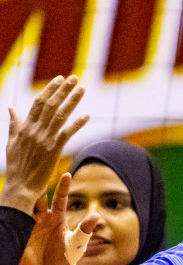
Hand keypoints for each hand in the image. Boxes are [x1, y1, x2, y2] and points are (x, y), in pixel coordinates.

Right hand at [3, 76, 88, 212]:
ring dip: (72, 101)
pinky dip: (77, 124)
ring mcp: (44, 139)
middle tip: (75, 78)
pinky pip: (67, 134)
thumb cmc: (17, 167)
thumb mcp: (12, 142)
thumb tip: (11, 108)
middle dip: (63, 90)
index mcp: (25, 127)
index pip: (38, 103)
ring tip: (82, 89)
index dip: (50, 90)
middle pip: (50, 105)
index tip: (60, 79)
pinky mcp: (53, 150)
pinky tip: (87, 115)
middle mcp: (34, 130)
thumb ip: (14, 124)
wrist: (20, 187)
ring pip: (60, 115)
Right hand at [19, 173, 94, 264]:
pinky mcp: (20, 230)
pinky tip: (13, 197)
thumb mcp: (77, 244)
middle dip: (38, 183)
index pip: (59, 198)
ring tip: (24, 178)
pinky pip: (16, 217)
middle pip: (39, 196)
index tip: (67, 173)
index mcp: (57, 217)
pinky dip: (15, 208)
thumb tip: (97, 215)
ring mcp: (29, 222)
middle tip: (39, 168)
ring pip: (26, 203)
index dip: (63, 186)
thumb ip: (85, 230)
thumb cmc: (64, 259)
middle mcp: (42, 217)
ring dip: (24, 192)